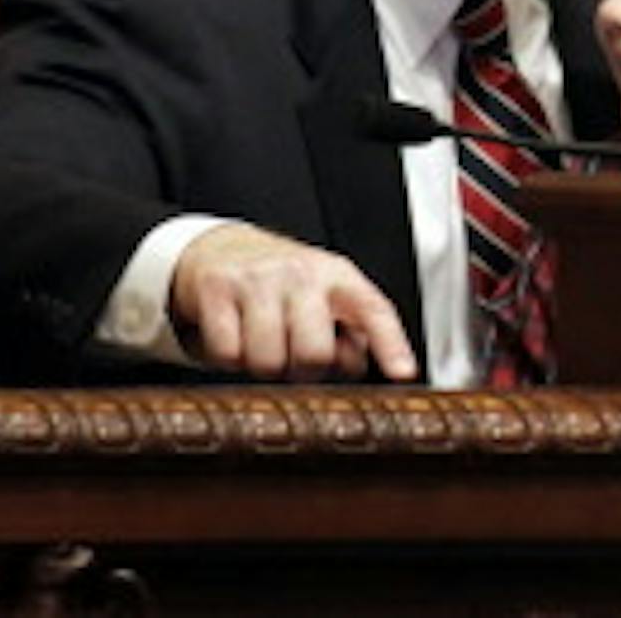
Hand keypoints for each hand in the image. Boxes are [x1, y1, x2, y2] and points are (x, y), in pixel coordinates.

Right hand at [169, 224, 418, 382]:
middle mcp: (300, 273)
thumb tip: (353, 365)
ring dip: (264, 366)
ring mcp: (257, 278)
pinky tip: (234, 336)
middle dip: (303, 370)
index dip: (391, 344)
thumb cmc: (281, 283)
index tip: (404, 372)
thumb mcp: (323, 299)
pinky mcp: (216, 288)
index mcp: (337, 276)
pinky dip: (228, 358)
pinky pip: (227, 354)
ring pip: (267, 361)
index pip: (372, 309)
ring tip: (262, 343)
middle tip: (293, 356)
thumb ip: (349, 335)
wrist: (220, 247)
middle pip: (314, 353)